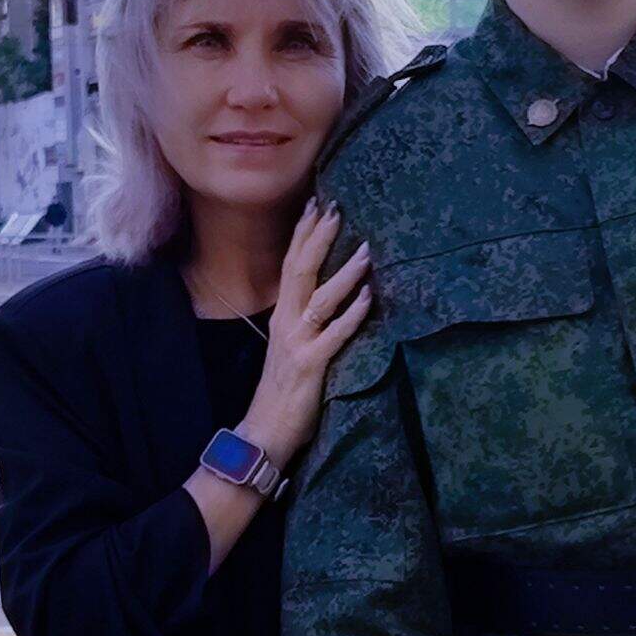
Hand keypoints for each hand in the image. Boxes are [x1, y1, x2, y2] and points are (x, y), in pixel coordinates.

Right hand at [240, 199, 371, 464]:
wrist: (265, 430)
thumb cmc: (283, 390)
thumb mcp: (291, 346)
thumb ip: (305, 321)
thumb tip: (327, 298)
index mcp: (282, 315)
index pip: (290, 265)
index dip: (303, 234)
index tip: (317, 204)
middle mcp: (287, 322)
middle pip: (300, 270)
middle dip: (319, 238)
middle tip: (338, 210)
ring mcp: (298, 343)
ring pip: (321, 298)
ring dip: (344, 273)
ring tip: (366, 250)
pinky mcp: (311, 365)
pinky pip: (334, 335)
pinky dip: (352, 315)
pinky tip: (370, 298)